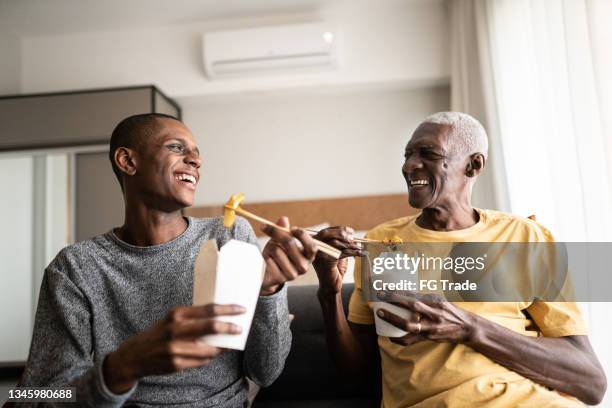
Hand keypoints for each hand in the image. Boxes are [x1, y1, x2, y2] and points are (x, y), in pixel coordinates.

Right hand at [103, 303, 244, 393]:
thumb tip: (220, 318)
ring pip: (209, 349)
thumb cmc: (158, 334)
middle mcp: (176, 330)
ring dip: (221, 348)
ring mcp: (176, 348)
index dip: (228, 309)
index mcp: (177, 314)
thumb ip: (192, 318)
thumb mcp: (172, 320)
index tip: (241, 309)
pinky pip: (201, 361)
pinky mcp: (176, 364)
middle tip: (239, 330)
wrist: (134, 355)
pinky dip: (208, 358)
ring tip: (226, 345)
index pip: (208, 309)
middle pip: (211, 327)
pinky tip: (209, 354)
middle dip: (229, 328)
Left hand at [260, 217, 316, 295]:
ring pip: (277, 250)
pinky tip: (266, 261)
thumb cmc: (277, 254)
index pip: (311, 246)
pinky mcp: (281, 279)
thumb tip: (283, 219)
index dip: (302, 235)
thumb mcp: (280, 240)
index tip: (292, 228)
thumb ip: (283, 230)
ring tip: (269, 252)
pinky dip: (265, 256)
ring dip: (269, 247)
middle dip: (276, 233)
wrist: (268, 273)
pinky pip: (269, 260)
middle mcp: (304, 266)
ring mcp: (293, 274)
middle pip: (290, 243)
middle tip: (264, 227)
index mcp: (308, 256)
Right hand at [312, 226, 362, 294]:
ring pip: (334, 242)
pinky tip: (360, 253)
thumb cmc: (334, 271)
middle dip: (341, 233)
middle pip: (326, 233)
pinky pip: (340, 252)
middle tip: (353, 238)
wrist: (331, 287)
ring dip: (350, 244)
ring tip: (359, 247)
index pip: (326, 232)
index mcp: (316, 245)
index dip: (338, 229)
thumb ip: (342, 244)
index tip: (350, 231)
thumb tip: (353, 236)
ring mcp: (318, 255)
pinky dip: (353, 252)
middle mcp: (314, 248)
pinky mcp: (325, 261)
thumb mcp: (338, 254)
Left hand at [376, 291, 475, 345]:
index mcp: (437, 302)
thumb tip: (407, 292)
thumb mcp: (441, 301)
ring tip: (381, 315)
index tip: (386, 289)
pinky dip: (399, 339)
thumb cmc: (452, 312)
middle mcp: (435, 314)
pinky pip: (411, 340)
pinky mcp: (429, 338)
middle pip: (412, 307)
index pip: (417, 295)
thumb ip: (426, 298)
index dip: (401, 292)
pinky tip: (390, 336)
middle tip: (380, 299)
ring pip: (410, 326)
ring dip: (394, 321)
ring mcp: (431, 327)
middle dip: (395, 302)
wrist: (467, 328)